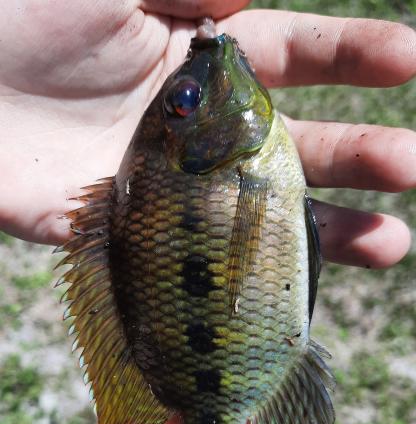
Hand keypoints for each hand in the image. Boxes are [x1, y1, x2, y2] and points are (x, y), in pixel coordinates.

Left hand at [0, 1, 413, 266]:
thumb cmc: (18, 16)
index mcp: (194, 61)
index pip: (292, 57)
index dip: (351, 56)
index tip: (410, 60)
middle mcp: (193, 132)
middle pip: (292, 144)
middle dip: (360, 152)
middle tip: (413, 167)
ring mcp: (169, 192)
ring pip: (261, 217)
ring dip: (327, 231)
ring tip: (392, 245)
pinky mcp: (131, 240)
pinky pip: (203, 264)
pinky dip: (249, 279)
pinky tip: (293, 290)